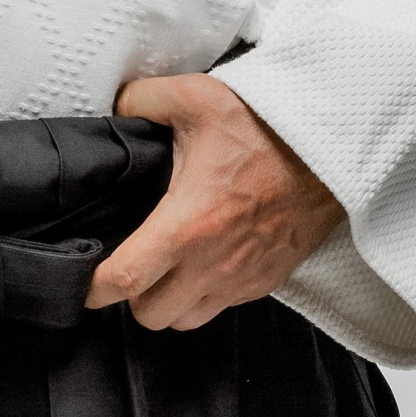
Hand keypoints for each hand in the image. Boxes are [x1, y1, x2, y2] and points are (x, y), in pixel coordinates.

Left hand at [86, 75, 343, 329]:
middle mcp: (212, 264)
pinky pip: (224, 307)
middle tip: (131, 260)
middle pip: (151, 315)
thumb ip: (141, 100)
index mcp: (187, 225)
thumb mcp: (195, 97)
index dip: (93, 286)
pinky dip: (206, 294)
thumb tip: (114, 108)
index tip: (83, 277)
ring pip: (187, 320)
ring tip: (166, 265)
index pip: (124, 280)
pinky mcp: (267, 281)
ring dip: (171, 300)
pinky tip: (204, 260)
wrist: (332, 148)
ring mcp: (242, 279)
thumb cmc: (267, 126)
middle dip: (133, 294)